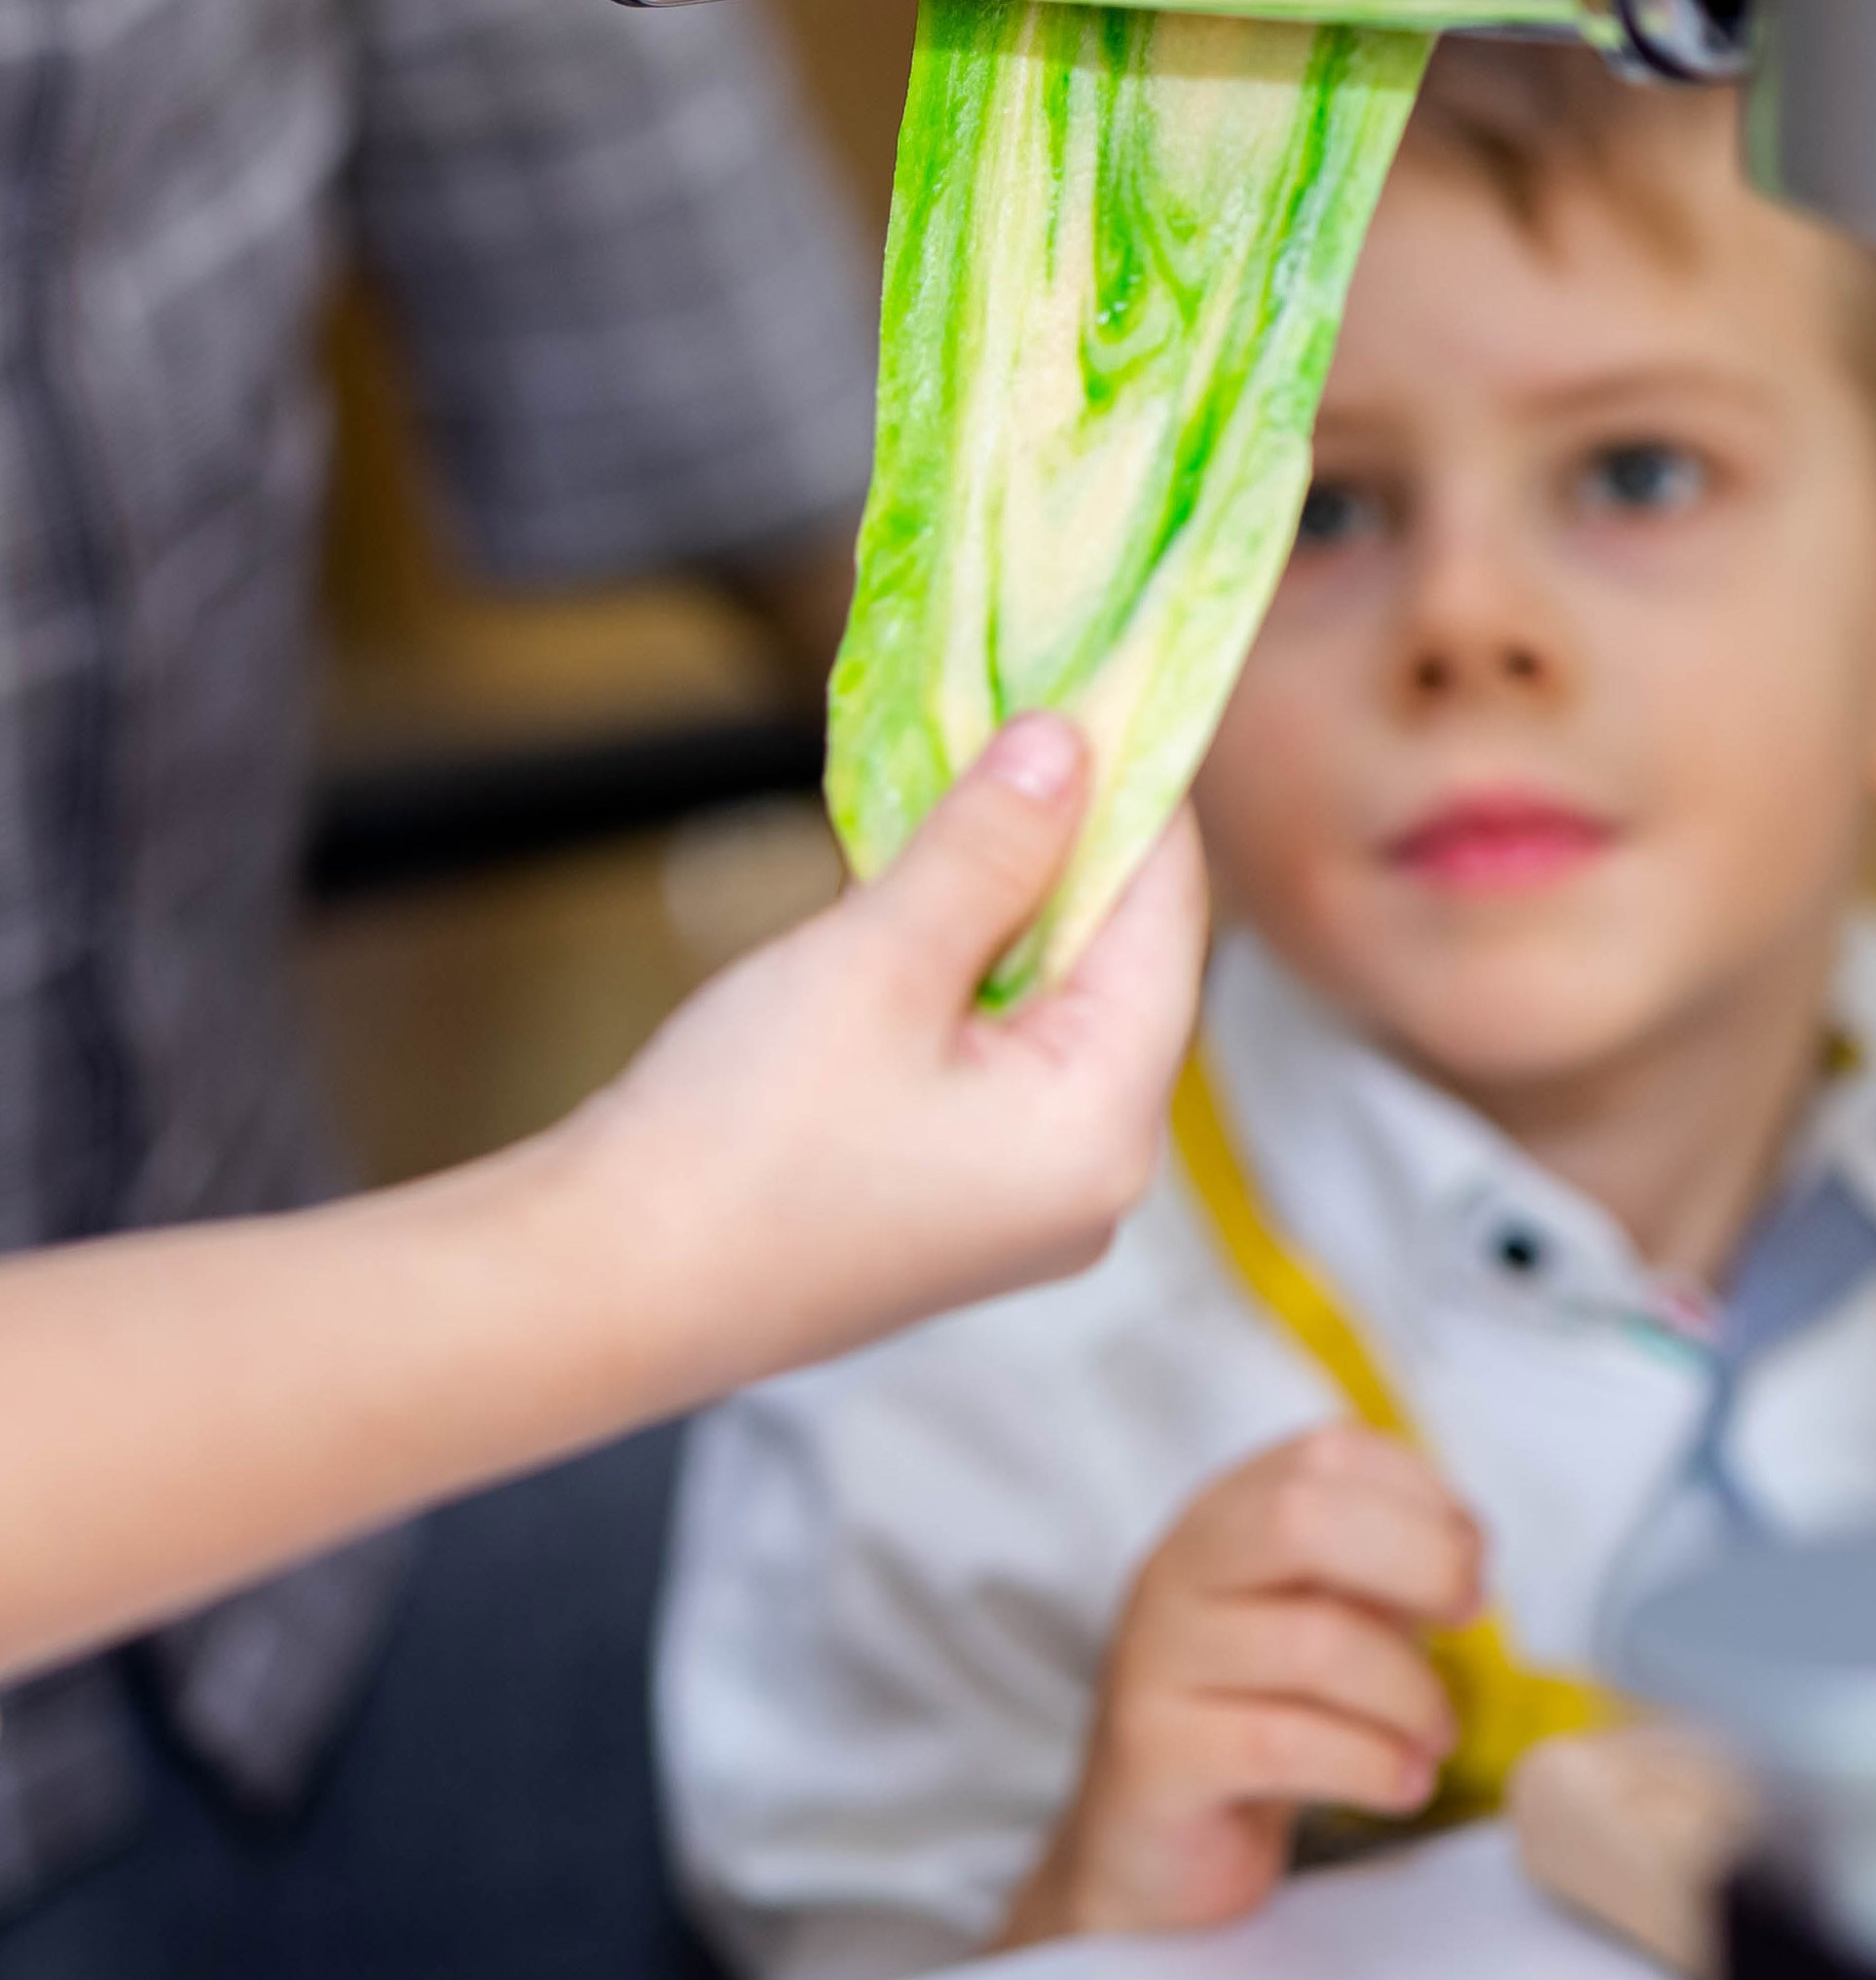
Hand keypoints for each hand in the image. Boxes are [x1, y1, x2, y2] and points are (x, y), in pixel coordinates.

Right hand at [568, 714, 1208, 1410]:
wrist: (602, 1289)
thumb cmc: (742, 1136)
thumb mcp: (878, 961)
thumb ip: (989, 846)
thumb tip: (1066, 745)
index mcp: (1106, 1127)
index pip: (1167, 917)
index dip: (1136, 793)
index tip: (1100, 691)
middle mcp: (1094, 1175)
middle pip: (1119, 962)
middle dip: (1067, 842)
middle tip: (1017, 724)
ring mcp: (1026, 1195)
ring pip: (1052, 1001)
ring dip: (1006, 898)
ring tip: (958, 791)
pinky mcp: (959, 1194)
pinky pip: (998, 1050)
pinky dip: (966, 966)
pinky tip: (915, 896)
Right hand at [998, 1423, 1482, 1944]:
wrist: (1152, 1847)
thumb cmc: (1257, 1720)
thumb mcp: (1318, 1625)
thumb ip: (1375, 1576)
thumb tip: (1463, 1555)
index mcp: (1224, 1518)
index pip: (1327, 1453)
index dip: (1421, 1493)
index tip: (1473, 1558)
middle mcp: (1178, 1569)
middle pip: (1301, 1515)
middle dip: (1417, 1561)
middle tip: (1469, 1621)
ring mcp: (1157, 1659)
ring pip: (1311, 1642)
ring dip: (1409, 1694)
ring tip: (1435, 1738)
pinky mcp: (1156, 1755)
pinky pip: (1285, 1744)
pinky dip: (1372, 1764)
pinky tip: (1402, 1784)